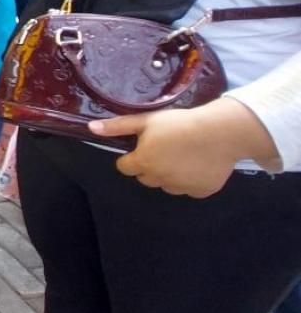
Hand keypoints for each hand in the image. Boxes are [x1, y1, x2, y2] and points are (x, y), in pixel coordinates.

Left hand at [90, 98, 275, 197]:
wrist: (221, 133)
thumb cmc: (180, 123)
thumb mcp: (146, 120)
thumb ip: (118, 127)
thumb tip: (91, 128)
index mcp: (143, 163)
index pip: (125, 167)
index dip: (133, 156)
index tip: (144, 146)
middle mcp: (159, 180)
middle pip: (145, 177)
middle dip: (150, 165)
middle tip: (166, 148)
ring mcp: (180, 188)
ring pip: (167, 184)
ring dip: (169, 174)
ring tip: (184, 154)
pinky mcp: (200, 192)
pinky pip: (188, 188)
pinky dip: (190, 179)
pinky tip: (199, 163)